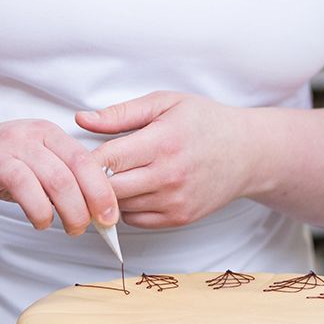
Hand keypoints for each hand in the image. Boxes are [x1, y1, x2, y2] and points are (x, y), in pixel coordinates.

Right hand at [0, 119, 117, 235]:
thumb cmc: (2, 161)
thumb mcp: (42, 161)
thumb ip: (69, 179)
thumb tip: (103, 211)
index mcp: (46, 134)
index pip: (81, 161)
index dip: (100, 192)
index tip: (109, 218)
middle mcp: (20, 138)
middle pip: (57, 175)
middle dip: (75, 209)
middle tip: (77, 229)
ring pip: (21, 179)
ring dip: (39, 210)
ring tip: (44, 225)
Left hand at [76, 92, 256, 229]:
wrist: (247, 152)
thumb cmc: (204, 122)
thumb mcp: (165, 104)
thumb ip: (121, 113)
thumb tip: (81, 119)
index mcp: (163, 142)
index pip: (107, 159)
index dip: (85, 160)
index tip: (76, 155)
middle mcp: (169, 175)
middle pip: (109, 189)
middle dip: (93, 181)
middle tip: (87, 170)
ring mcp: (175, 200)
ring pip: (120, 207)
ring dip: (110, 194)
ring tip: (115, 176)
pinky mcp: (180, 218)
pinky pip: (136, 220)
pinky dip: (128, 207)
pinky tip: (135, 188)